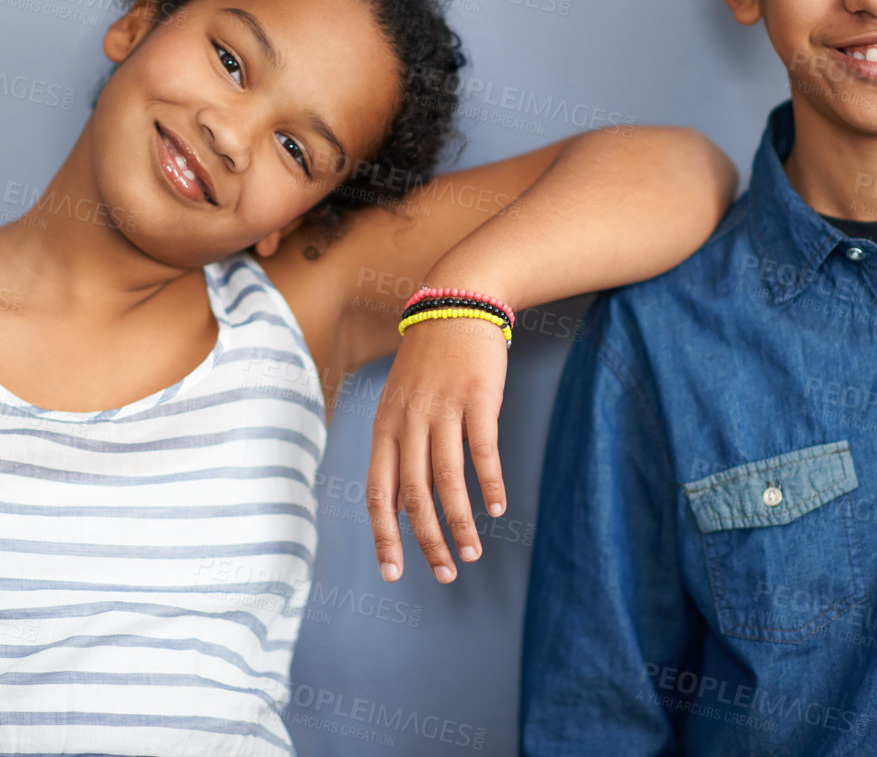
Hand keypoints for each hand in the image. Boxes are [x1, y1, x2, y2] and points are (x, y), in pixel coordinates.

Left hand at [365, 312, 508, 582]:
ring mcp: (443, 409)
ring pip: (448, 480)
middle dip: (428, 541)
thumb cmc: (429, 361)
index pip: (378, 493)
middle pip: (414, 495)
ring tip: (473, 552)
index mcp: (386, 427)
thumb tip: (403, 506)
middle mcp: (409, 421)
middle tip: (445, 573)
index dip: (384, 536)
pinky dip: (490, 484)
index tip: (393, 574)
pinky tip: (497, 508)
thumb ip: (401, 451)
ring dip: (460, 522)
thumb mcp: (401, 403)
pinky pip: (483, 450)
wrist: (455, 303)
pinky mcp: (478, 398)